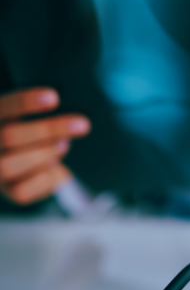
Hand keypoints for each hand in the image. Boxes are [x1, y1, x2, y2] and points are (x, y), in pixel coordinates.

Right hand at [0, 87, 89, 204]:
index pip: (4, 107)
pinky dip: (48, 179)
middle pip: (10, 136)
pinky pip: (24, 191)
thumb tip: (72, 117)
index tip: (54, 97)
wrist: (15, 163)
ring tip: (64, 145)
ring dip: (45, 154)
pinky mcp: (8, 192)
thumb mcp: (28, 118)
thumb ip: (42, 113)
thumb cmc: (29, 132)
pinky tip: (60, 169)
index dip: (26, 102)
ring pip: (11, 165)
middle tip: (83, 125)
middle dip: (49, 129)